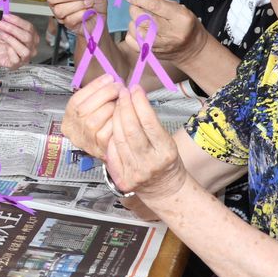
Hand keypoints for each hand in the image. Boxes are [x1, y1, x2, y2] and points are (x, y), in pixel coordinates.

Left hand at [0, 14, 38, 69]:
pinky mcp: (16, 65)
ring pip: (25, 50)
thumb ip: (7, 22)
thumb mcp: (3, 27)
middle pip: (28, 37)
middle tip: (2, 24)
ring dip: (12, 40)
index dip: (17, 21)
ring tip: (3, 35)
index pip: (29, 27)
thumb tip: (8, 16)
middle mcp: (31, 47)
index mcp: (31, 36)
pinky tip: (6, 48)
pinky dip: (10, 52)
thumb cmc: (0, 38)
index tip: (6, 16)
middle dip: (13, 29)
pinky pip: (16, 59)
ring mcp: (25, 57)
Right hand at [47, 0, 105, 31]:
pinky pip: (69, 19)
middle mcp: (58, 0)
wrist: (100, 17)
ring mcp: (60, 13)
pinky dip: (81, 15)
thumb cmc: (94, 3)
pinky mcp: (66, 23)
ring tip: (89, 3)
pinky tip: (88, 12)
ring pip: (59, 9)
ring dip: (78, 5)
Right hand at [61, 74, 119, 158]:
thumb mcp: (94, 109)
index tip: (109, 78)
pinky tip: (124, 113)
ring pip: (93, 121)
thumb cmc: (104, 125)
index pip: (76, 100)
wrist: (112, 149)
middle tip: (119, 87)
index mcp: (68, 120)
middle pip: (83, 110)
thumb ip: (98, 95)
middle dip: (104, 94)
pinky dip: (115, 120)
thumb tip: (110, 79)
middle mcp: (72, 132)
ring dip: (110, 107)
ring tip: (122, 99)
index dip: (93, 87)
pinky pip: (105, 133)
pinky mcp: (99, 150)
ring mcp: (84, 142)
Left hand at [105, 86, 187, 201]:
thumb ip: (151, 124)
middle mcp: (150, 163)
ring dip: (115, 117)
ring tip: (116, 104)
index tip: (135, 89)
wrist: (164, 187)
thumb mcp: (167, 141)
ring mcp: (135, 172)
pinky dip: (110, 135)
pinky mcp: (122, 178)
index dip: (140, 103)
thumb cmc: (166, 160)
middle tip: (122, 92)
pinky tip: (111, 123)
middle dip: (125, 107)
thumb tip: (136, 98)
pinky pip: (111, 150)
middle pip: (131, 130)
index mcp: (166, 152)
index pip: (149, 123)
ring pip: (119, 138)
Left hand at [124, 0, 205, 64]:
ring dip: (134, 21)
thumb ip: (157, 1)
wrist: (191, 50)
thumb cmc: (184, 26)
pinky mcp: (151, 53)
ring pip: (135, 29)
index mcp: (181, 18)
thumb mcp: (179, 9)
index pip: (156, 6)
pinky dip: (132, 33)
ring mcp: (160, 45)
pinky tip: (141, 31)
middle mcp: (171, 33)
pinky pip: (131, 40)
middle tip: (137, 7)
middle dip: (135, 9)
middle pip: (143, 19)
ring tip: (143, 21)